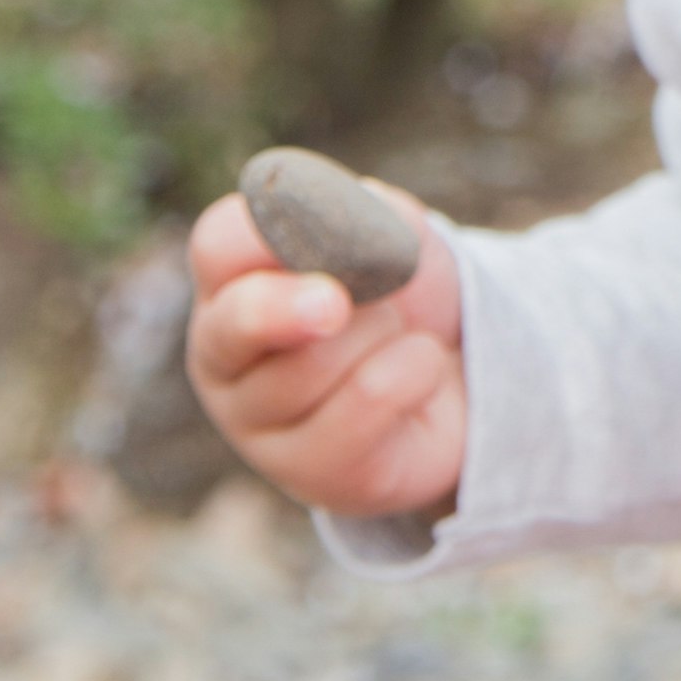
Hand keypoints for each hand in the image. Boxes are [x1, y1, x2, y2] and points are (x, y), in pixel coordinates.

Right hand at [185, 170, 466, 520]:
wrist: (460, 375)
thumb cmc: (402, 295)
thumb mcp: (394, 235)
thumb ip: (368, 213)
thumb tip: (346, 209)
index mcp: (232, 281)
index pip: (219, 243)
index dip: (274, 228)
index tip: (322, 224)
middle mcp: (225, 353)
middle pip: (239, 321)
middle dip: (291, 306)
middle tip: (335, 305)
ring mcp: (254, 421)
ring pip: (320, 360)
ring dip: (387, 332)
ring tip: (396, 337)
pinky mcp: (305, 471)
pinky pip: (370, 399)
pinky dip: (417, 369)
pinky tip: (418, 377)